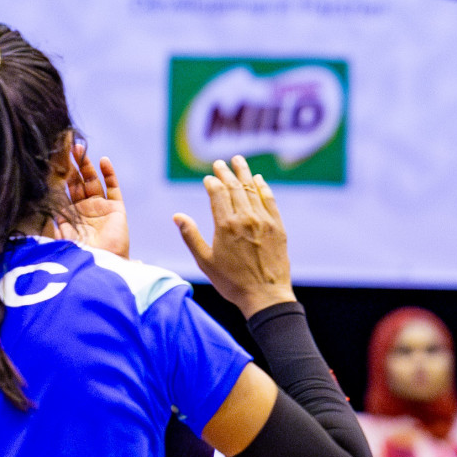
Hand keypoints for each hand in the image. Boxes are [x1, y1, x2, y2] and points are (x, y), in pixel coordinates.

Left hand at [59, 145, 128, 256]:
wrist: (100, 267)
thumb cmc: (77, 254)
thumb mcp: (55, 231)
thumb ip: (49, 214)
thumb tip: (34, 192)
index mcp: (68, 214)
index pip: (61, 188)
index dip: (57, 173)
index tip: (50, 157)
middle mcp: (84, 208)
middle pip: (76, 181)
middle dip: (70, 164)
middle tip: (64, 147)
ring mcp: (100, 208)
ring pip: (92, 180)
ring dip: (86, 165)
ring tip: (79, 149)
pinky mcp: (116, 209)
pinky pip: (113, 188)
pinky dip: (110, 174)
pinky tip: (103, 161)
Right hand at [174, 156, 294, 318]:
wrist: (265, 296)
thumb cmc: (232, 282)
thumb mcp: (205, 261)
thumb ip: (190, 236)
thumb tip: (177, 216)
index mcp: (225, 225)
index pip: (218, 193)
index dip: (213, 182)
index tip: (209, 178)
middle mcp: (246, 219)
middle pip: (235, 187)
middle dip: (226, 172)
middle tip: (220, 163)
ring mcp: (264, 221)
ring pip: (253, 190)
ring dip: (245, 173)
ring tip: (238, 161)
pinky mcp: (278, 228)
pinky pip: (270, 201)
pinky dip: (264, 188)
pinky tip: (259, 180)